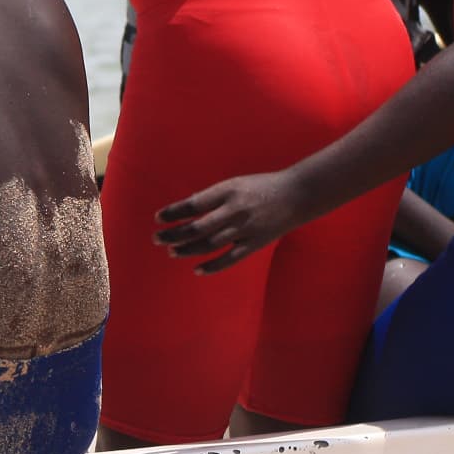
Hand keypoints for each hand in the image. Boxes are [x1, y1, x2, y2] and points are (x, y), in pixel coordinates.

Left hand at [154, 170, 304, 272]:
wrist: (297, 195)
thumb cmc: (260, 187)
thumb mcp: (234, 183)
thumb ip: (211, 197)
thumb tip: (187, 207)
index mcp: (227, 192)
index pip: (193, 205)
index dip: (173, 212)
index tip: (157, 218)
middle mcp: (234, 211)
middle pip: (197, 227)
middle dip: (174, 234)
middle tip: (156, 238)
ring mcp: (245, 229)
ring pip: (210, 244)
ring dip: (187, 250)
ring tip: (171, 252)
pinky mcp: (255, 243)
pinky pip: (231, 258)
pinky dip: (213, 266)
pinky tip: (197, 270)